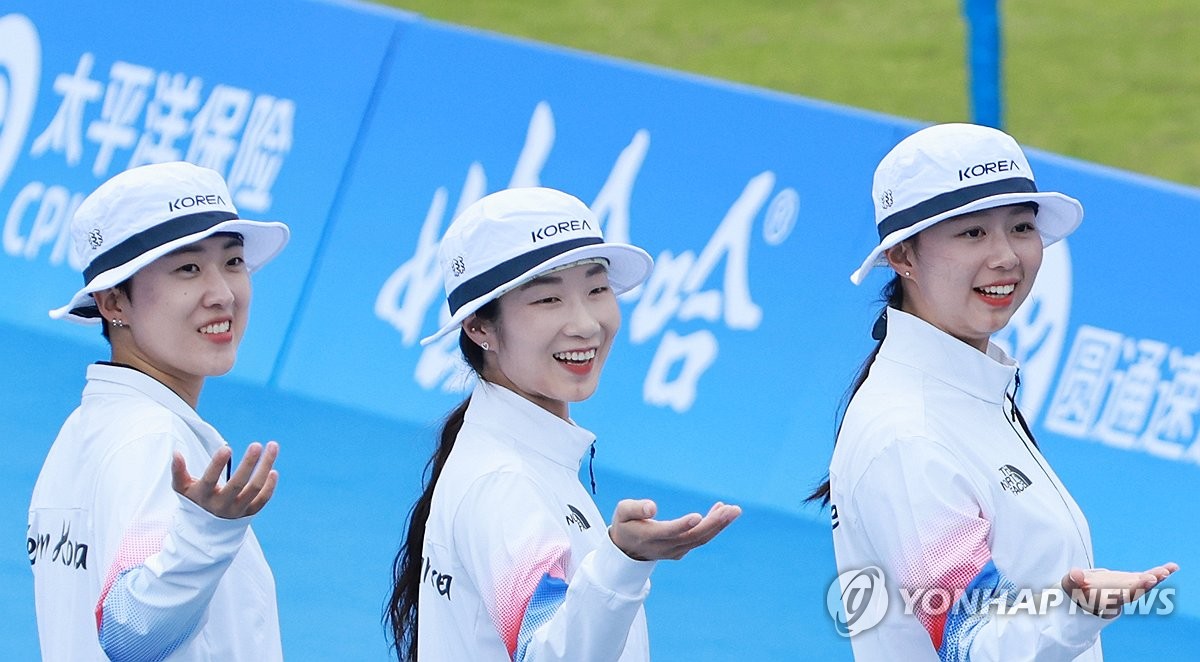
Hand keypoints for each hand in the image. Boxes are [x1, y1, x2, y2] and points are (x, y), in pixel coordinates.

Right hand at [171, 441, 279, 518]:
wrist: (205, 530)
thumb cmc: (195, 500)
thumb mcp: (182, 488)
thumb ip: (178, 471)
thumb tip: (176, 453)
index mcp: (203, 496)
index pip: (210, 480)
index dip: (218, 464)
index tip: (227, 448)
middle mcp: (221, 504)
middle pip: (238, 484)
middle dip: (248, 463)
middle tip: (256, 445)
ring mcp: (237, 510)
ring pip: (254, 489)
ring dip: (265, 467)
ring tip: (273, 446)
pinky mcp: (249, 513)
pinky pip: (262, 499)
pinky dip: (269, 486)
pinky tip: (273, 470)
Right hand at [608, 499, 740, 560]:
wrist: (628, 549)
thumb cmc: (626, 524)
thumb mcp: (622, 512)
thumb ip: (635, 508)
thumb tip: (652, 507)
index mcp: (650, 537)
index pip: (669, 532)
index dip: (683, 525)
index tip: (698, 516)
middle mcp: (666, 547)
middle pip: (693, 537)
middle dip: (714, 523)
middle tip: (732, 509)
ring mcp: (676, 550)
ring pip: (701, 538)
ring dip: (719, 525)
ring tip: (735, 510)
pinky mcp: (683, 549)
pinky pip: (702, 538)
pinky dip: (714, 526)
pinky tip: (723, 511)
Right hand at [1060, 562, 1178, 616]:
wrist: (1084, 595)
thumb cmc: (1076, 590)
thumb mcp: (1070, 585)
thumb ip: (1073, 580)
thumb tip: (1076, 573)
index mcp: (1109, 599)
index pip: (1125, 595)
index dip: (1135, 588)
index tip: (1145, 580)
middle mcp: (1123, 596)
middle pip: (1139, 591)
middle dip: (1148, 583)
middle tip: (1158, 575)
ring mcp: (1130, 589)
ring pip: (1146, 584)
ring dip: (1158, 577)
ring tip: (1170, 568)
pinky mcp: (1133, 582)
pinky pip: (1148, 577)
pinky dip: (1159, 573)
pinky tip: (1172, 567)